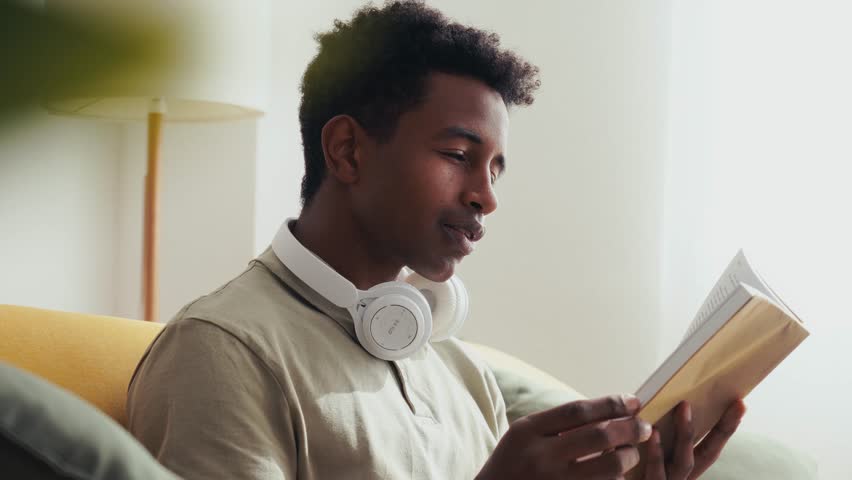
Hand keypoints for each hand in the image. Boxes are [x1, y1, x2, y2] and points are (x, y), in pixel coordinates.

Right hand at [476, 395, 652, 479]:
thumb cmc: (512, 465)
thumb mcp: (522, 435)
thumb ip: (556, 423)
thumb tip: (606, 411)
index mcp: (528, 432)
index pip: (578, 411)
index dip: (611, 404)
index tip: (632, 401)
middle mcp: (541, 458)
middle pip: (599, 436)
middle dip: (630, 428)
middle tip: (643, 426)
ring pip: (610, 467)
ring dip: (628, 457)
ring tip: (631, 452)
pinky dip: (616, 479)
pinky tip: (618, 475)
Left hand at [641, 399, 746, 479]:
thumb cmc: (624, 473)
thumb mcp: (643, 454)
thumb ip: (653, 436)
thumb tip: (658, 402)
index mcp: (680, 470)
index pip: (709, 448)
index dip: (725, 427)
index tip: (740, 403)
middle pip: (707, 455)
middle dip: (722, 430)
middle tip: (733, 404)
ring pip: (683, 462)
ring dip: (685, 434)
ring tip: (684, 408)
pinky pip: (654, 474)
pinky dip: (655, 453)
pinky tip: (653, 434)